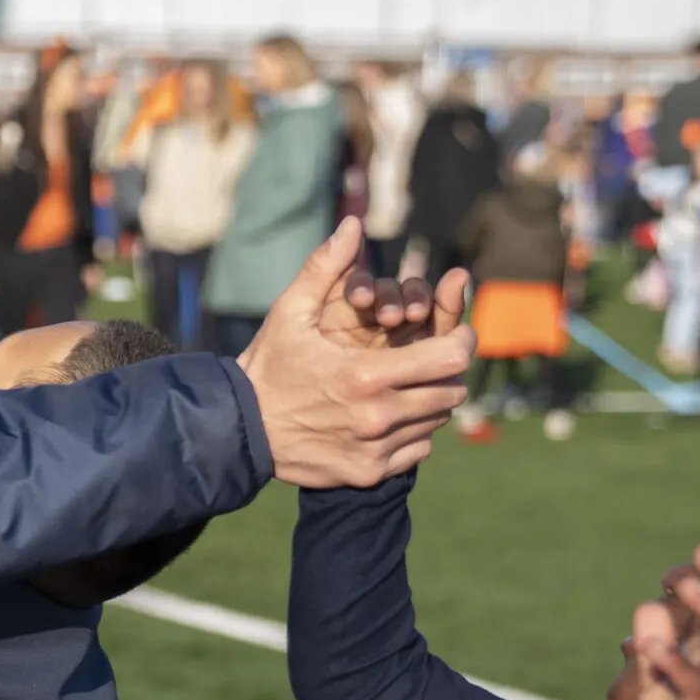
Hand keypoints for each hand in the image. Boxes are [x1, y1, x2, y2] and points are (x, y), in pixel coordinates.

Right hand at [236, 219, 474, 487]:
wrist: (237, 431)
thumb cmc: (268, 366)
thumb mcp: (290, 313)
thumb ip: (325, 268)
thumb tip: (352, 226)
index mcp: (366, 374)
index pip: (450, 357)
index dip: (461, 340)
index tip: (453, 332)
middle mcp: (377, 415)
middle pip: (451, 391)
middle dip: (444, 369)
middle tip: (424, 358)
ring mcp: (375, 449)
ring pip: (437, 420)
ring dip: (429, 399)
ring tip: (403, 384)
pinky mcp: (369, 472)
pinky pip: (419, 449)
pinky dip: (414, 432)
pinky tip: (387, 416)